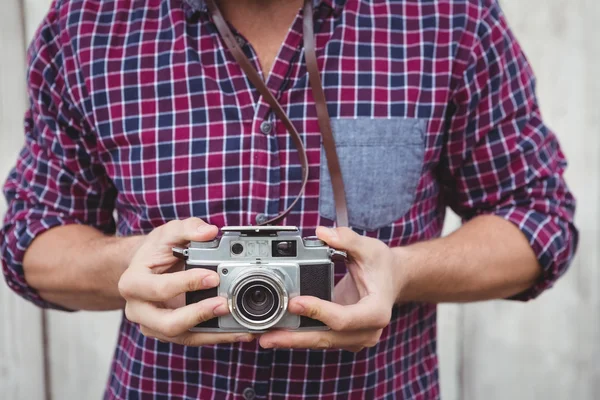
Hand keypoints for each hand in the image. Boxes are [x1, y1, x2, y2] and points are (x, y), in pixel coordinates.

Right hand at [118, 218, 254, 345]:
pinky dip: (217, 337)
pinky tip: (238, 332)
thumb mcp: (169, 232)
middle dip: (199, 315)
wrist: (148, 267)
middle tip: (224, 304)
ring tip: (239, 326)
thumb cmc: (157, 250)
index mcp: (133, 283)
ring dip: (213, 333)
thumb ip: (189, 228)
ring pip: (183, 337)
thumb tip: (210, 231)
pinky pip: (194, 339)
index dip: (187, 284)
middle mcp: (138, 309)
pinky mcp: (170, 333)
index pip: (159, 289)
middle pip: (167, 323)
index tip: (213, 276)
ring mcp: (153, 325)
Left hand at [259, 227, 402, 351]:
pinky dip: (298, 337)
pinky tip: (277, 334)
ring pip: (321, 342)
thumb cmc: (382, 264)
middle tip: (267, 337)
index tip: (295, 302)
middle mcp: (367, 331)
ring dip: (292, 340)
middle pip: (327, 338)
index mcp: (377, 311)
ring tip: (265, 338)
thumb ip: (346, 239)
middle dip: (295, 338)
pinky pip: (319, 338)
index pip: (344, 318)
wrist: (393, 279)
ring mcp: (355, 338)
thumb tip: (322, 234)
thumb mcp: (368, 247)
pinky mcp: (343, 338)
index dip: (318, 312)